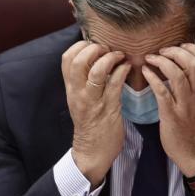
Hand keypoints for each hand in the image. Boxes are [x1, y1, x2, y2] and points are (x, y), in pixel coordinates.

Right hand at [62, 41, 130, 186]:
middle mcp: (78, 93)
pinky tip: (128, 67)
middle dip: (94, 48)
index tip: (95, 44)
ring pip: (96, 72)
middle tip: (108, 49)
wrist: (92, 151)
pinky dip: (122, 71)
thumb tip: (95, 56)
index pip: (67, 58)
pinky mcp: (109, 109)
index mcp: (71, 88)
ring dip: (110, 59)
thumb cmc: (91, 122)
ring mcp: (93, 101)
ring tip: (120, 56)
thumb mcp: (81, 99)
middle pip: (78, 61)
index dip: (81, 45)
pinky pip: (115, 85)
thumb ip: (84, 80)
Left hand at [142, 43, 194, 178]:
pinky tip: (145, 72)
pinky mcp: (172, 115)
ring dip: (163, 62)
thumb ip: (192, 86)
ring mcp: (185, 105)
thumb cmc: (192, 127)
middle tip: (162, 50)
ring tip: (151, 58)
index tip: (179, 44)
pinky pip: (163, 93)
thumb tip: (182, 69)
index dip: (193, 49)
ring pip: (179, 76)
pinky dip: (153, 79)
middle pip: (194, 65)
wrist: (194, 152)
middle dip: (177, 52)